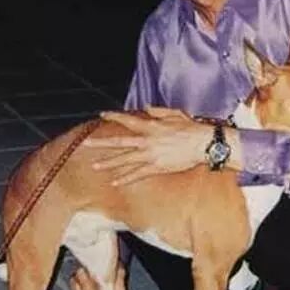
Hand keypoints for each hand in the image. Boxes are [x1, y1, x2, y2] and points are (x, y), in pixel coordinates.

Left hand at [84, 106, 212, 185]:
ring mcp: (150, 155)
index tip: (103, 115)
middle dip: (101, 143)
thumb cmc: (191, 128)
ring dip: (108, 163)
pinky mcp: (156, 167)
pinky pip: (137, 174)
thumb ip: (158, 112)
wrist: (202, 144)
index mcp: (150, 126)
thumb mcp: (174, 114)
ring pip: (124, 160)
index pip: (127, 120)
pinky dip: (125, 178)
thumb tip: (146, 109)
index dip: (114, 116)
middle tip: (86, 144)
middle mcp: (146, 141)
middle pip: (119, 142)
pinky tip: (114, 181)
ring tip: (95, 166)